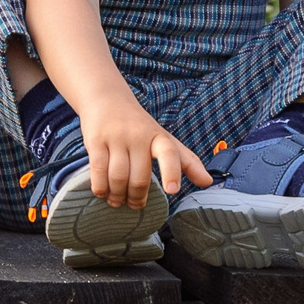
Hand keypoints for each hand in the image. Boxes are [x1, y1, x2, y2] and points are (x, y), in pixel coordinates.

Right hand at [79, 98, 215, 208]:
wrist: (106, 99)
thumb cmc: (138, 126)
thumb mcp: (164, 139)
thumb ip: (186, 161)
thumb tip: (208, 182)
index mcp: (158, 137)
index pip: (169, 153)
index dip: (172, 172)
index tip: (172, 190)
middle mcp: (138, 136)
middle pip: (139, 176)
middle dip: (136, 197)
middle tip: (135, 204)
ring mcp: (116, 137)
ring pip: (118, 177)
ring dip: (117, 195)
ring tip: (117, 201)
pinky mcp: (95, 140)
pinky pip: (98, 170)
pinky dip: (100, 187)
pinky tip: (102, 193)